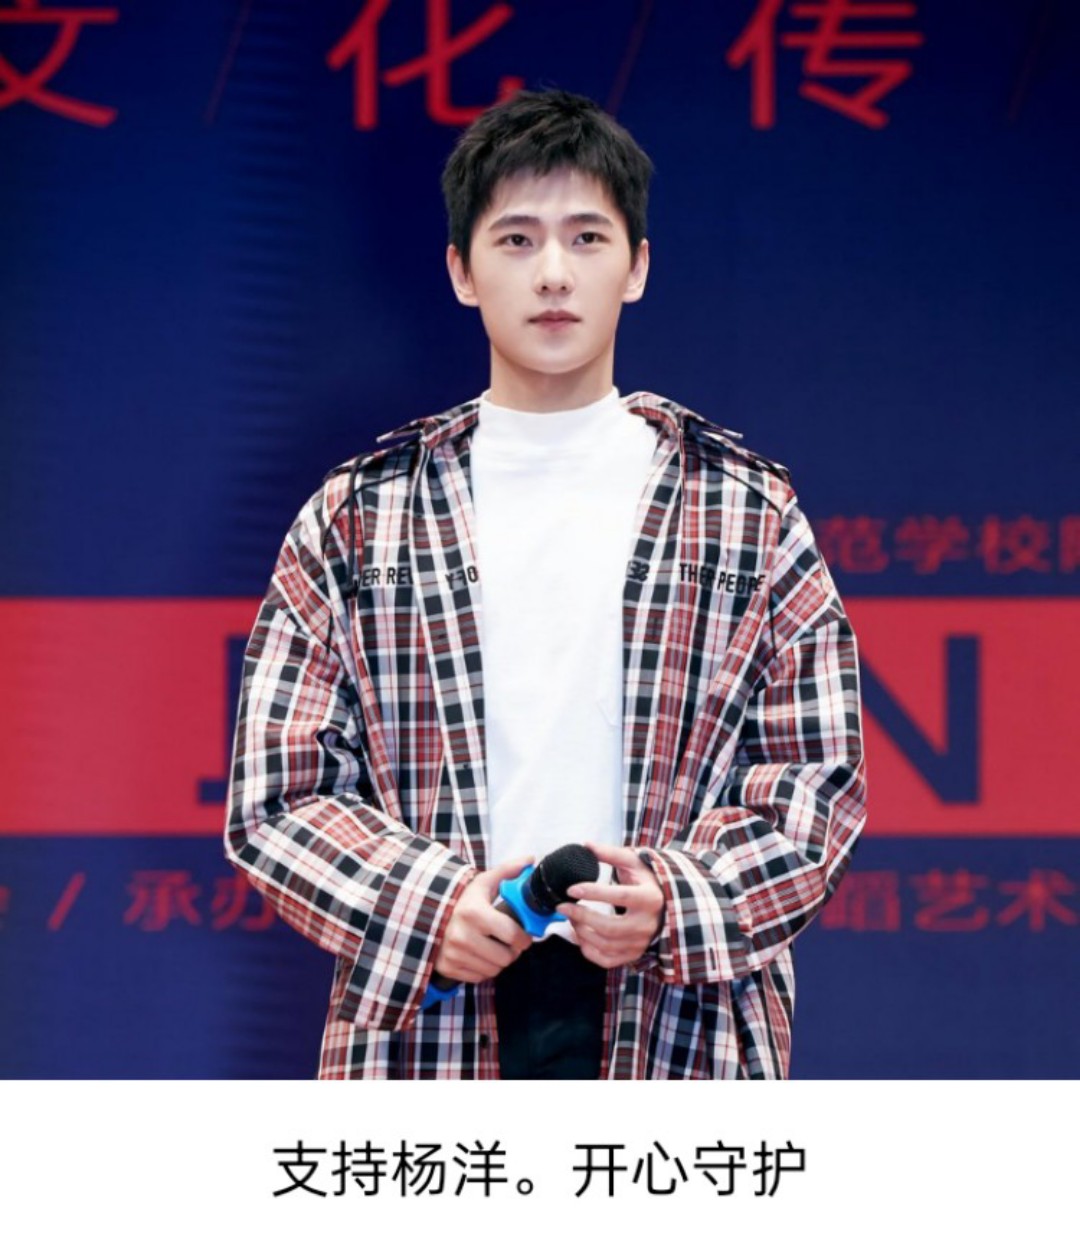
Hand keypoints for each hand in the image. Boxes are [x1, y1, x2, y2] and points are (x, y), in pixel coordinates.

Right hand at [432, 855, 533, 983]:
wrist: (428, 913)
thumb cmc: (461, 899)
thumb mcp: (482, 883)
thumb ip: (508, 871)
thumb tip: (531, 860)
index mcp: (474, 913)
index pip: (513, 935)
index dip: (524, 937)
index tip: (524, 935)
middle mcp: (462, 935)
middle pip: (506, 957)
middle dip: (512, 950)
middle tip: (508, 942)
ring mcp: (454, 954)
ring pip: (494, 970)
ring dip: (498, 961)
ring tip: (493, 946)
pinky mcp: (448, 967)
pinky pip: (478, 977)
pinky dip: (483, 969)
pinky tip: (479, 954)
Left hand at [556, 842, 664, 969]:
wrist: (665, 904)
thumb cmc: (646, 881)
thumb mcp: (633, 862)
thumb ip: (610, 854)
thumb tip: (586, 845)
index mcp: (650, 898)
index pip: (619, 896)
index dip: (593, 893)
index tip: (571, 889)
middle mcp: (647, 924)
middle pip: (609, 927)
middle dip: (581, 917)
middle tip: (562, 906)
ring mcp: (641, 943)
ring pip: (606, 945)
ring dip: (581, 932)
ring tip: (570, 917)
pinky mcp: (633, 954)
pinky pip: (606, 960)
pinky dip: (588, 950)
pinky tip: (580, 935)